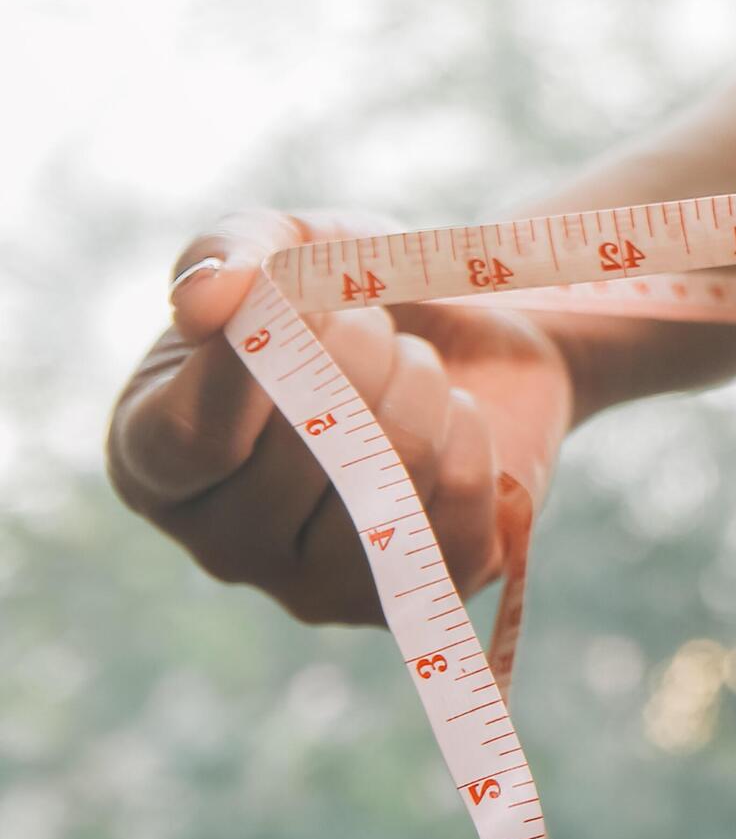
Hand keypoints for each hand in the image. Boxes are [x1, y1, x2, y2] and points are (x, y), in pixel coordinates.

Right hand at [106, 210, 575, 625]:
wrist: (480, 339)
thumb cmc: (361, 294)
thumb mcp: (294, 244)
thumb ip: (233, 251)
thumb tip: (205, 304)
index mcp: (153, 460)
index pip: (191, 439)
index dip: (260, 362)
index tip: (310, 296)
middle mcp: (220, 543)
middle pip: (302, 452)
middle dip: (362, 352)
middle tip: (376, 324)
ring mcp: (312, 586)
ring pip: (386, 481)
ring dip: (420, 388)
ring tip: (413, 367)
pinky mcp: (412, 595)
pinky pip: (455, 505)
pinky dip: (470, 434)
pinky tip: (454, 420)